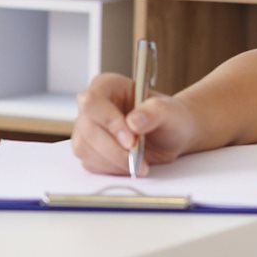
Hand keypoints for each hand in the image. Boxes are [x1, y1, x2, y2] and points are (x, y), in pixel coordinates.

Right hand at [71, 72, 204, 175]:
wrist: (171, 136)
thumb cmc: (169, 118)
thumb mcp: (169, 111)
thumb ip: (154, 112)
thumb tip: (133, 122)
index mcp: (107, 86)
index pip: (93, 101)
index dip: (109, 122)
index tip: (131, 140)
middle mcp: (92, 107)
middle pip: (87, 129)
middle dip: (113, 150)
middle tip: (138, 159)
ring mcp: (87, 129)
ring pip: (85, 149)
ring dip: (113, 162)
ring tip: (139, 164)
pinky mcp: (89, 150)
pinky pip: (91, 163)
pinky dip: (112, 169)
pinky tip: (130, 166)